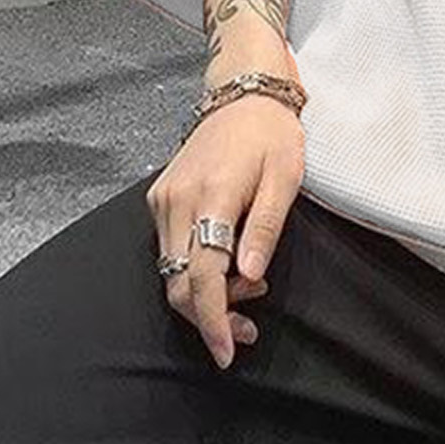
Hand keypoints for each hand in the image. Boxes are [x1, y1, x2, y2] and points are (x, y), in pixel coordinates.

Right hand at [145, 92, 304, 369]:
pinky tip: (227, 265)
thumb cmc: (272, 133)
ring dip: (204, 295)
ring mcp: (162, 199)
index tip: (228, 352)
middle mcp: (177, 200)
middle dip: (211, 316)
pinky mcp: (158, 197)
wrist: (242, 91)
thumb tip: (249, 276)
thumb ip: (265, 228)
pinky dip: (194, 270)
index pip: (203, 275)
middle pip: (179, 283)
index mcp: (212, 196)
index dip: (213, 320)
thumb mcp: (285, 178)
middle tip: (249, 327)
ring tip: (248, 290)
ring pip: (170, 272)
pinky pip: (168, 251)